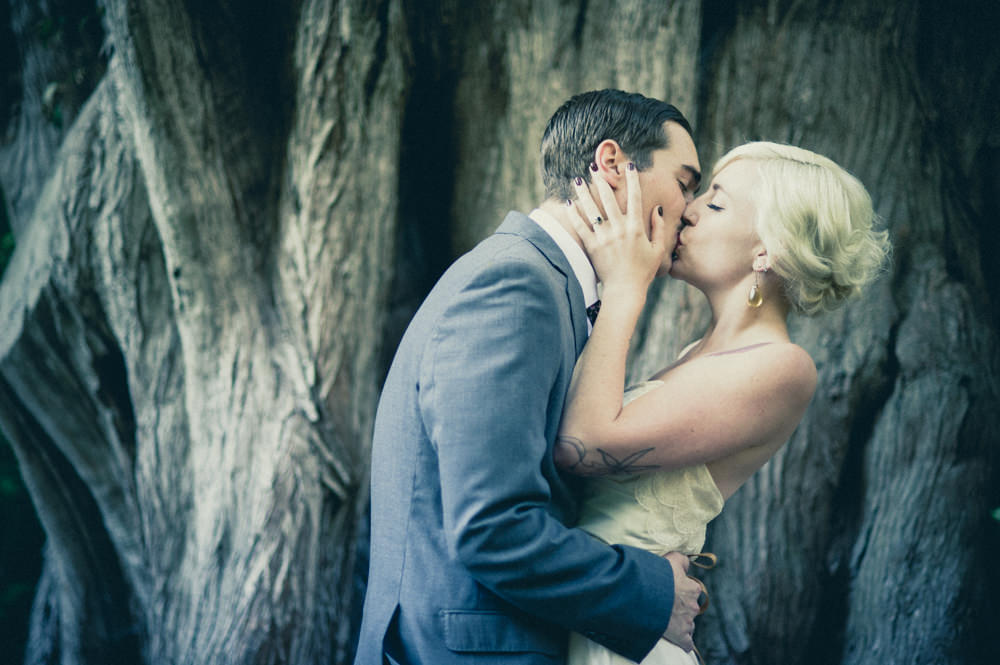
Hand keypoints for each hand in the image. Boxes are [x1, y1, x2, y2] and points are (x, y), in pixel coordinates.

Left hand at [567, 163, 667, 294]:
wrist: (625, 289)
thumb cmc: (643, 271)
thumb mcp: (658, 249)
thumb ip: (658, 228)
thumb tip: (657, 209)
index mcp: (636, 227)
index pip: (634, 197)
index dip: (632, 180)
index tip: (628, 165)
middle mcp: (619, 229)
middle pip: (608, 199)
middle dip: (602, 180)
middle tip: (594, 167)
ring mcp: (604, 237)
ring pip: (591, 209)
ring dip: (584, 193)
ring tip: (578, 180)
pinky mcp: (592, 246)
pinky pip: (580, 227)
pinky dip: (573, 214)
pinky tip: (568, 203)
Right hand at [661, 551, 701, 651]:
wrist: (646, 594)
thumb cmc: (658, 576)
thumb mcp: (671, 560)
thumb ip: (682, 560)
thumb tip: (687, 562)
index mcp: (692, 589)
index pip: (692, 590)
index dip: (681, 590)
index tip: (670, 590)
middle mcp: (692, 606)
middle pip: (690, 608)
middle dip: (681, 607)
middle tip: (666, 605)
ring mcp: (687, 622)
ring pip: (689, 624)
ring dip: (681, 623)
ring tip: (667, 620)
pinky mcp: (680, 636)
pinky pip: (687, 643)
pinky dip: (684, 643)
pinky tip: (680, 642)